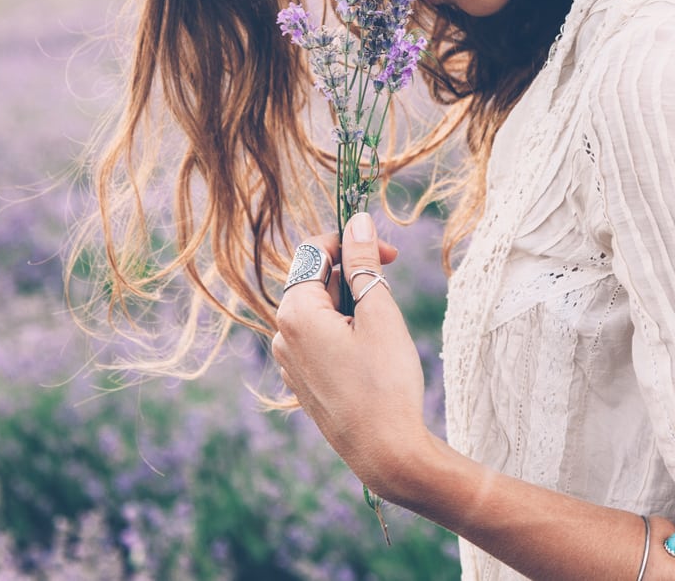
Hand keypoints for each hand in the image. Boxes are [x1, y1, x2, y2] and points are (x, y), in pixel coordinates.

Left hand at [272, 212, 434, 501]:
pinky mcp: (303, 382)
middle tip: (392, 289)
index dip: (352, 242)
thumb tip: (358, 220)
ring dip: (351, 305)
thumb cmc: (386, 382)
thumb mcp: (379, 313)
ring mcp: (290, 362)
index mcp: (295, 312)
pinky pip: (320, 340)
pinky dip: (344, 332)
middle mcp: (282, 335)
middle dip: (354, 275)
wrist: (385, 452)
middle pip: (317, 281)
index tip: (390, 252)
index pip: (315, 252)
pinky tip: (370, 354)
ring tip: (383, 328)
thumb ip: (364, 262)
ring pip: (320, 311)